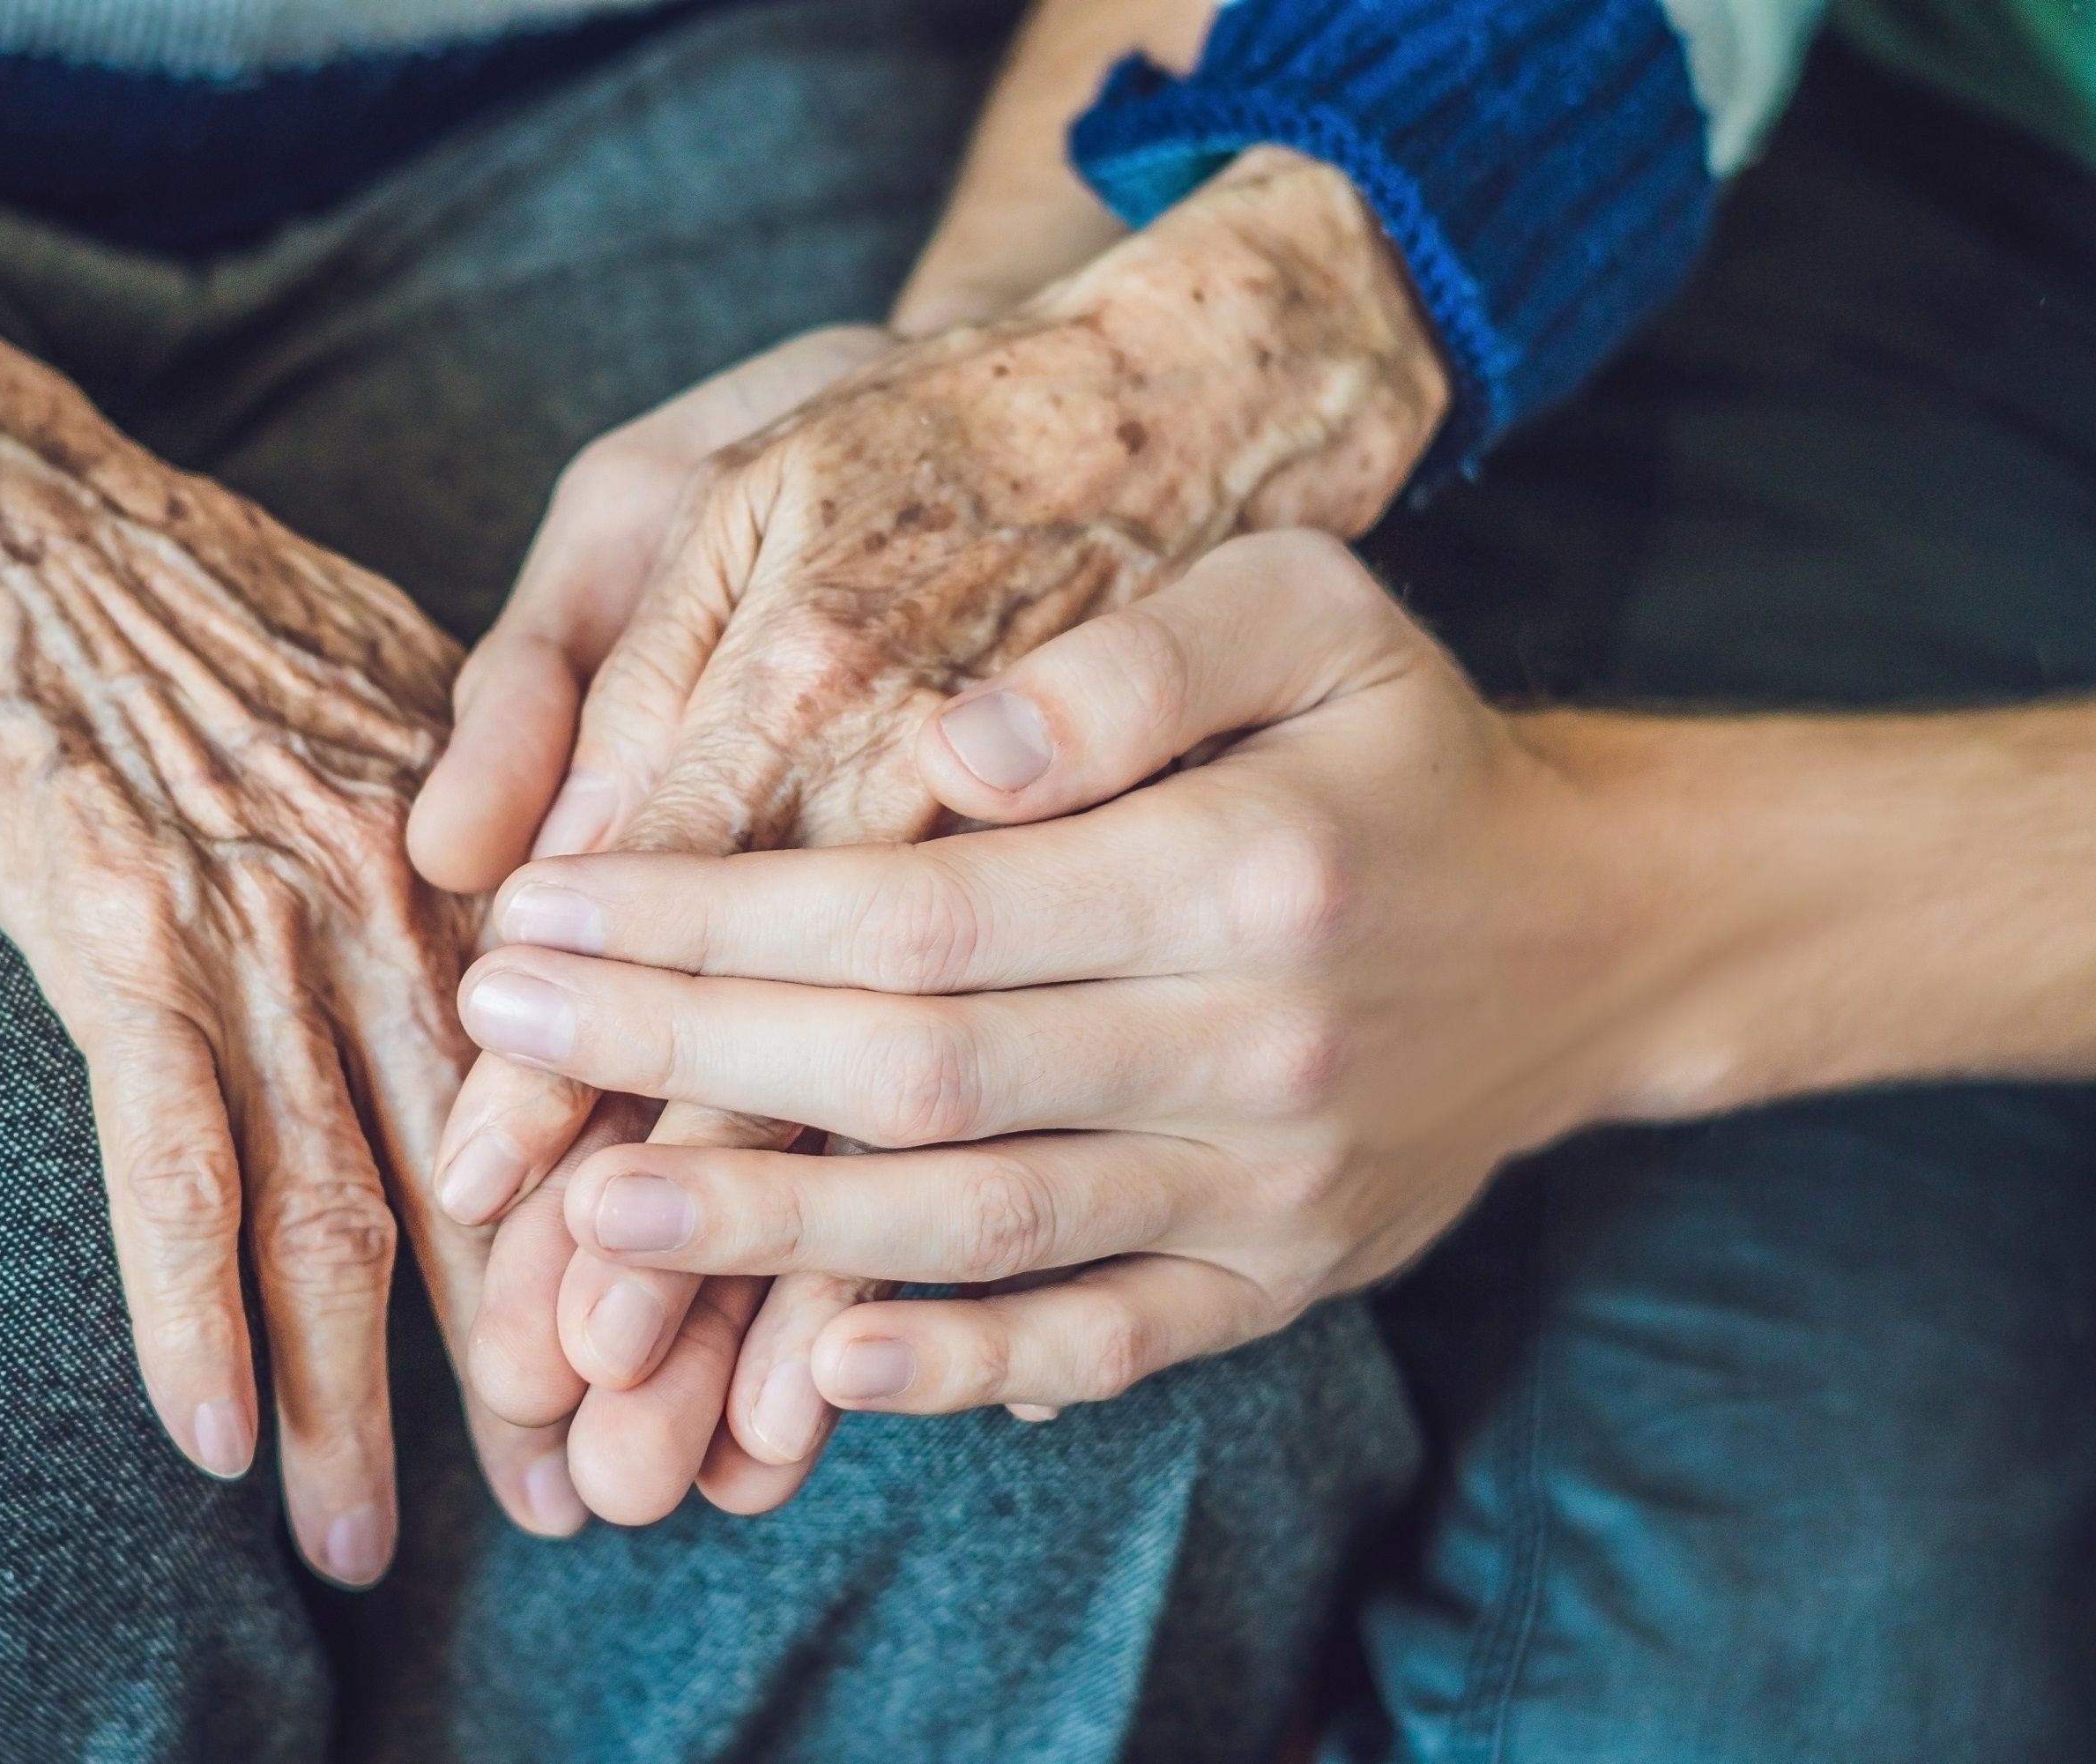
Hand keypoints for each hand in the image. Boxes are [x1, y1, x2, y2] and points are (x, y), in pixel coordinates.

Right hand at [0, 282, 574, 1581]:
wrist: (10, 517)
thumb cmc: (209, 597)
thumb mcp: (413, 688)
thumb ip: (502, 829)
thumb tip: (567, 940)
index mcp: (495, 850)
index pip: (603, 1086)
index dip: (645, 1238)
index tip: (682, 1359)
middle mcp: (411, 905)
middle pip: (505, 1178)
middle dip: (542, 1355)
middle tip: (596, 1499)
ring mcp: (268, 930)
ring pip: (342, 1205)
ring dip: (363, 1397)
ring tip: (380, 1545)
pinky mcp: (124, 944)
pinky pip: (170, 1164)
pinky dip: (189, 1313)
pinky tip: (212, 1439)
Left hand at [466, 531, 1684, 1415]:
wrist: (1592, 932)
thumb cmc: (1404, 745)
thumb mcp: (1309, 610)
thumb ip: (1125, 662)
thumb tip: (943, 750)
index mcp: (1241, 862)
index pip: (917, 907)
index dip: (711, 919)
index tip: (547, 910)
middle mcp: (1254, 1042)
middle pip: (913, 1073)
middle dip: (680, 1061)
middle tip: (503, 1038)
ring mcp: (1267, 1187)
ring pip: (978, 1228)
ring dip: (763, 1234)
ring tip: (584, 1219)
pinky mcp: (1275, 1281)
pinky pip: (1100, 1345)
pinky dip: (957, 1366)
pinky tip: (811, 1360)